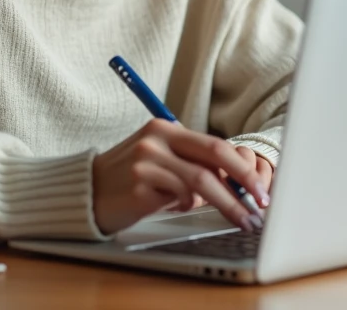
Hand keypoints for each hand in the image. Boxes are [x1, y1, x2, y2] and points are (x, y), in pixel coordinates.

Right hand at [91, 119, 271, 234]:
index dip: (242, 167)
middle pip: (214, 157)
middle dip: (244, 181)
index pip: (215, 144)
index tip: (259, 187)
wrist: (87, 190)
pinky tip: (185, 209)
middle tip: (260, 203)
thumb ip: (191, 163)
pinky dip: (189, 205)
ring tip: (241, 219)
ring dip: (227, 203)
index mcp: (165, 128)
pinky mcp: (139, 184)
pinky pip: (178, 197)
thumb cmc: (129, 178)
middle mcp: (157, 139)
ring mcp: (147, 161)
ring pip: (202, 181)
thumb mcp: (160, 160)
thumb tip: (235, 182)